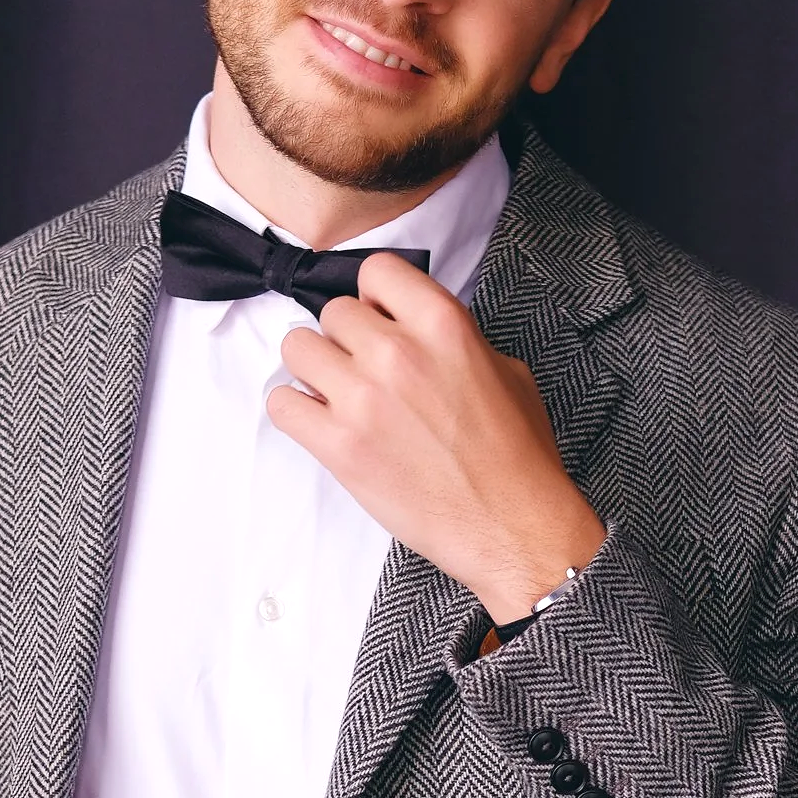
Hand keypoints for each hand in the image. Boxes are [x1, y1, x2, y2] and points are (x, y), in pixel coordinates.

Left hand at [266, 251, 606, 622]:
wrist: (512, 526)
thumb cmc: (516, 456)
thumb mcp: (504, 370)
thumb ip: (452, 338)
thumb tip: (414, 329)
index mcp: (443, 323)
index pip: (376, 271)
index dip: (376, 298)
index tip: (382, 321)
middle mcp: (398, 352)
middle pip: (333, 312)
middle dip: (346, 340)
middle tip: (366, 372)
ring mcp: (363, 398)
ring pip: (297, 348)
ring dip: (314, 370)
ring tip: (338, 396)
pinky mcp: (339, 445)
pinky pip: (281, 404)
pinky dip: (295, 412)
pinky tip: (322, 424)